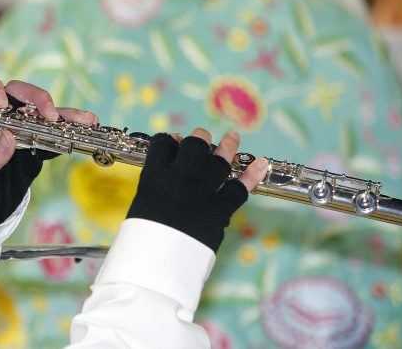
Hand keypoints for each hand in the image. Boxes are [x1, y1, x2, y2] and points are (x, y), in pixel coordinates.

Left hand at [0, 78, 96, 226]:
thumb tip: (7, 138)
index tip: (2, 103)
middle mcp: (2, 110)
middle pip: (18, 91)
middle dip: (36, 98)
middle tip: (49, 114)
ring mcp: (22, 119)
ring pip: (41, 108)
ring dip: (63, 112)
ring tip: (84, 119)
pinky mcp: (38, 132)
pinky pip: (55, 126)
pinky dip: (71, 125)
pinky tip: (88, 123)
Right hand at [125, 128, 268, 251]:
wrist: (156, 266)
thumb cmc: (142, 240)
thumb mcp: (141, 205)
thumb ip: (155, 186)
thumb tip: (167, 173)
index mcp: (154, 177)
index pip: (162, 145)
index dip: (169, 141)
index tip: (173, 142)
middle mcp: (179, 179)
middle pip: (194, 146)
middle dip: (199, 138)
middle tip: (202, 136)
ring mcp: (201, 193)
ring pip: (219, 161)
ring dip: (226, 147)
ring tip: (231, 138)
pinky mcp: (219, 211)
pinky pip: (239, 188)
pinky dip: (252, 175)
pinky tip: (260, 164)